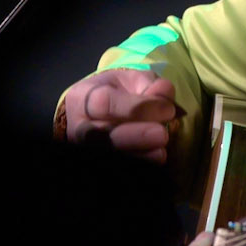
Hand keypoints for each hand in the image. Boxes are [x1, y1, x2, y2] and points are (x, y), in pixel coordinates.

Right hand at [61, 68, 175, 161]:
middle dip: (135, 137)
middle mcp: (79, 126)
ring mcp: (85, 147)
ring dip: (138, 156)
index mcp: (82, 97)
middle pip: (100, 136)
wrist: (99, 111)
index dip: (137, 108)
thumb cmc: (117, 93)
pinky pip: (118, 165)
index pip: (104, 103)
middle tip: (162, 134)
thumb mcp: (131, 80)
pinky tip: (155, 161)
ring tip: (161, 152)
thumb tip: (164, 93)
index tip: (167, 109)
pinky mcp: (98, 161)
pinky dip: (139, 164)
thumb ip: (149, 84)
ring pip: (108, 154)